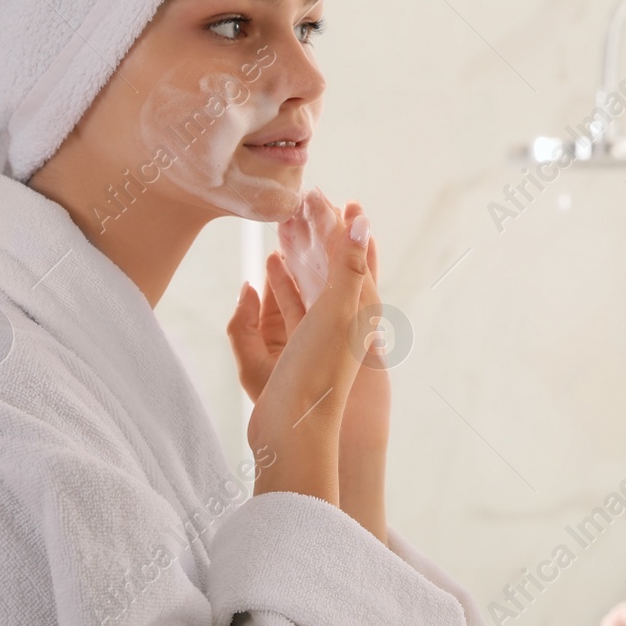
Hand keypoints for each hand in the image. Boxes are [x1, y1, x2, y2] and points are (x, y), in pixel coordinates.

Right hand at [239, 194, 371, 507]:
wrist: (293, 432)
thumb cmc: (318, 373)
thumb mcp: (337, 312)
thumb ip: (349, 265)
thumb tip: (362, 219)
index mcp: (360, 308)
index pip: (353, 252)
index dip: (340, 223)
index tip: (324, 193)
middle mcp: (345, 321)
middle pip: (332, 265)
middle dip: (318, 234)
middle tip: (300, 203)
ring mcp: (321, 337)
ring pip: (311, 284)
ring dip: (299, 255)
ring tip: (282, 229)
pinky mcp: (298, 352)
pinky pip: (292, 307)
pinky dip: (282, 285)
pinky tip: (263, 275)